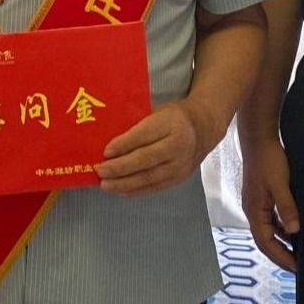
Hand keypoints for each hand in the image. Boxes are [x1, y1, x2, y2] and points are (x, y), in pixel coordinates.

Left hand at [97, 100, 211, 198]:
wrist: (203, 128)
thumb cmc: (175, 117)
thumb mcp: (158, 112)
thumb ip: (138, 126)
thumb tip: (111, 146)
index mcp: (171, 124)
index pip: (143, 136)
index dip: (123, 145)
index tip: (105, 151)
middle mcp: (178, 146)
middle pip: (145, 160)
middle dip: (119, 168)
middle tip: (100, 170)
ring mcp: (180, 165)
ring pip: (148, 178)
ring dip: (124, 183)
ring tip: (105, 184)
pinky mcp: (179, 179)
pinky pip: (154, 187)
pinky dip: (135, 190)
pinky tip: (120, 190)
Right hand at [239, 137, 299, 272]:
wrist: (259, 139)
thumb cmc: (268, 160)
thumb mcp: (280, 184)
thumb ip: (287, 207)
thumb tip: (295, 230)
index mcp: (254, 211)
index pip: (266, 243)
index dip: (281, 257)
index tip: (297, 268)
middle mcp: (253, 211)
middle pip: (266, 241)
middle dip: (281, 255)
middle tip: (299, 267)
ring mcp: (257, 205)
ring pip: (269, 231)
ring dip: (283, 243)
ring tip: (299, 253)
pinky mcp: (263, 197)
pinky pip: (273, 220)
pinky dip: (283, 229)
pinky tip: (295, 231)